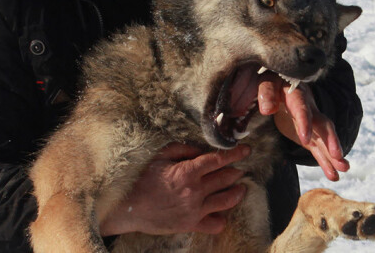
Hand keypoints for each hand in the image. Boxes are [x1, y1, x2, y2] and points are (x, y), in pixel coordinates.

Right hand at [99, 143, 249, 235]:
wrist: (129, 208)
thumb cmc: (142, 179)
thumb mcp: (160, 156)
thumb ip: (183, 149)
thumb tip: (201, 150)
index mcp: (187, 172)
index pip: (218, 160)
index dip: (235, 153)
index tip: (246, 150)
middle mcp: (195, 191)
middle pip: (226, 178)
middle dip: (237, 170)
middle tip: (241, 167)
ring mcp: (195, 210)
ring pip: (227, 201)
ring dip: (237, 192)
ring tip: (240, 187)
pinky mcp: (191, 225)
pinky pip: (216, 224)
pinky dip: (222, 218)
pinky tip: (222, 211)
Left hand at [257, 73, 348, 180]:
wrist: (282, 82)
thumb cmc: (273, 82)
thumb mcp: (267, 83)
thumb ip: (267, 93)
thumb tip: (267, 109)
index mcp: (296, 95)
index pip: (301, 108)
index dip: (304, 123)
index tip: (305, 139)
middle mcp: (309, 109)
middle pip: (323, 124)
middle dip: (330, 140)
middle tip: (337, 155)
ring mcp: (312, 122)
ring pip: (325, 138)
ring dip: (333, 154)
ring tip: (343, 169)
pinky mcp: (310, 134)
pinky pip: (319, 148)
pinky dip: (326, 161)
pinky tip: (333, 174)